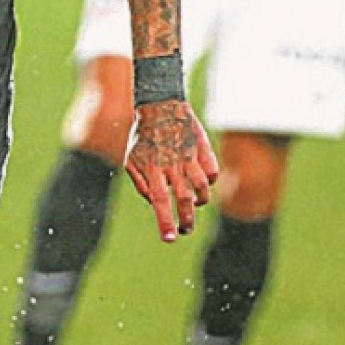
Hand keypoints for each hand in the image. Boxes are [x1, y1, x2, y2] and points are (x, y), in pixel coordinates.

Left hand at [124, 99, 217, 242]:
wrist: (161, 106)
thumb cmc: (144, 137)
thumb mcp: (132, 160)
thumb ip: (141, 184)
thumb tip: (154, 202)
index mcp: (152, 168)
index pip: (159, 200)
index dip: (165, 221)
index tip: (170, 238)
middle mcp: (172, 164)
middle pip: (184, 198)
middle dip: (187, 220)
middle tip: (185, 230)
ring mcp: (189, 156)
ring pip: (202, 187)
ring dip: (200, 200)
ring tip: (194, 204)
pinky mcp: (203, 148)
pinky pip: (212, 172)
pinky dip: (210, 181)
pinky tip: (203, 182)